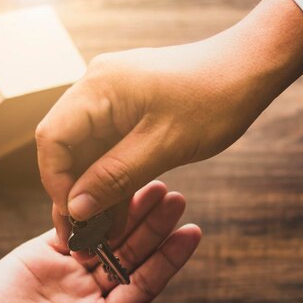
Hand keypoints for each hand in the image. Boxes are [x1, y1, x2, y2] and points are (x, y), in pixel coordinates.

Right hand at [0, 182, 199, 302]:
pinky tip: (111, 189)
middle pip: (132, 252)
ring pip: (107, 234)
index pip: (147, 281)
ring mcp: (70, 269)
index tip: (192, 230)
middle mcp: (93, 290)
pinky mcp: (44, 251)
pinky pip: (73, 227)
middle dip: (155, 226)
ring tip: (153, 185)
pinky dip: (92, 209)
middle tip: (176, 197)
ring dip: (129, 211)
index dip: (170, 256)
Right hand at [36, 0, 302, 240]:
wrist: (249, 69)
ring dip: (94, 186)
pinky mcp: (127, 105)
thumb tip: (75, 208)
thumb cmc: (214, 100)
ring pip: (86, 149)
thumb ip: (114, 178)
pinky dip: (111, 174)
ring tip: (104, 228)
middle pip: (65, 145)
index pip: (53, 140)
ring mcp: (111, 94)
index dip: (57, 184)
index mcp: (99, 88)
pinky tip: (119, 205)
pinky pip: (107, 144)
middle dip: (73, 190)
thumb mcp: (163, 147)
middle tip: (85, 232)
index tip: (74, 219)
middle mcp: (96, 87)